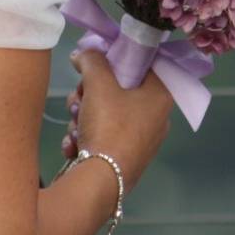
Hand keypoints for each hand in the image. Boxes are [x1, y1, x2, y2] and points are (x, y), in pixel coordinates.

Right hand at [61, 49, 173, 193]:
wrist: (102, 180)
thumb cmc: (109, 126)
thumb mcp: (98, 84)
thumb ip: (91, 60)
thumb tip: (82, 53)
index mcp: (160, 95)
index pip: (142, 63)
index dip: (116, 58)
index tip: (94, 64)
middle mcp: (155, 116)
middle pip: (117, 90)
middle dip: (89, 95)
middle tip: (79, 101)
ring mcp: (140, 140)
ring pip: (104, 113)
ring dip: (82, 117)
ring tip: (75, 129)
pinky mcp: (125, 158)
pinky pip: (103, 135)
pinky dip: (85, 137)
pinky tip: (74, 146)